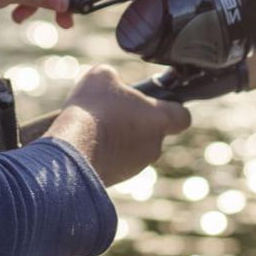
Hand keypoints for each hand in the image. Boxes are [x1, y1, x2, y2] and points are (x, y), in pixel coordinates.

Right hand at [45, 65, 190, 185]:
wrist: (73, 149)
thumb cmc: (93, 109)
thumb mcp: (102, 76)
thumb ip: (115, 78)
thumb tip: (112, 83)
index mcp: (159, 120)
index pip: (183, 116)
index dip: (172, 107)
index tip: (157, 102)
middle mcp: (154, 146)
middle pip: (153, 131)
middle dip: (136, 121)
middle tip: (113, 110)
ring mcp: (136, 166)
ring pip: (133, 147)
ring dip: (119, 137)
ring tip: (95, 126)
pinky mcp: (118, 179)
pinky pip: (116, 162)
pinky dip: (106, 152)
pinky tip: (87, 142)